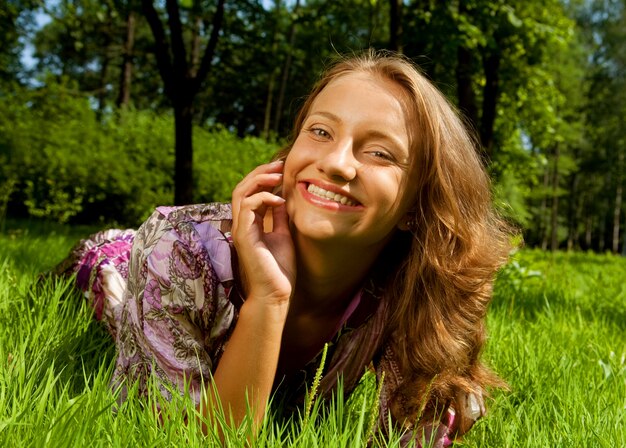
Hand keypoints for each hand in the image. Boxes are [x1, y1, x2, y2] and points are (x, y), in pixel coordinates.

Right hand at [231, 160, 294, 308]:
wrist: (276, 294)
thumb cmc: (280, 269)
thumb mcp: (283, 235)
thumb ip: (279, 217)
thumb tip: (283, 198)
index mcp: (250, 223)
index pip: (250, 192)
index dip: (263, 177)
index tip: (281, 168)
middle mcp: (242, 224)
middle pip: (242, 188)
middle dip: (260, 173)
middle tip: (279, 164)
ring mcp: (241, 230)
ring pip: (241, 193)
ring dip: (259, 180)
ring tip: (278, 176)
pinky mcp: (244, 236)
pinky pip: (247, 207)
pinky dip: (262, 198)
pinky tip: (279, 200)